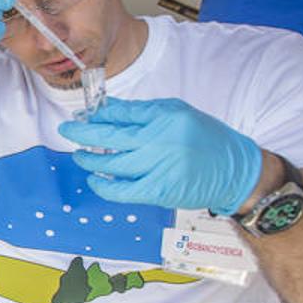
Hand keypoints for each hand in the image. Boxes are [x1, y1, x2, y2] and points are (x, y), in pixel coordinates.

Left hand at [58, 97, 262, 213]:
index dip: (97, 115)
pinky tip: (95, 178)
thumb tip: (107, 111)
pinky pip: (121, 190)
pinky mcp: (159, 191)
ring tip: (80, 155)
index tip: (82, 116)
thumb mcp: (178, 114)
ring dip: (90, 159)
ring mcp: (159, 167)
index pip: (122, 114)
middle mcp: (161, 140)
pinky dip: (103, 185)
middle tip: (67, 130)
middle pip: (110, 137)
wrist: (234, 171)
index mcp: (167, 117)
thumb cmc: (206, 139)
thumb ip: (142, 113)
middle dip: (82, 133)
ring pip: (112, 164)